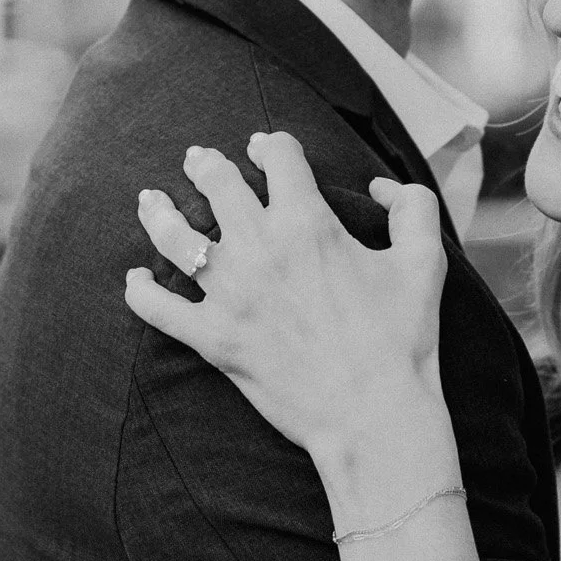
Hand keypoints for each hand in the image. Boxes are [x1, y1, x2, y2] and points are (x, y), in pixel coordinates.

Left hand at [124, 132, 451, 476]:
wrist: (375, 415)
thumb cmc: (404, 339)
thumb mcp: (425, 261)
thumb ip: (413, 206)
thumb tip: (380, 186)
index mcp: (308, 223)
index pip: (277, 157)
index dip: (269, 145)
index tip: (262, 149)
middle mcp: (261, 250)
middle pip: (217, 184)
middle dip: (204, 164)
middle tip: (197, 160)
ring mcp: (231, 296)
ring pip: (175, 237)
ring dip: (158, 212)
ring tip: (150, 201)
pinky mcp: (214, 341)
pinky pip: (158, 309)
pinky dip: (140, 292)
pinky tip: (135, 280)